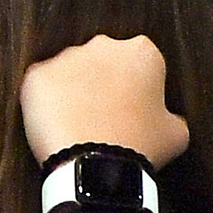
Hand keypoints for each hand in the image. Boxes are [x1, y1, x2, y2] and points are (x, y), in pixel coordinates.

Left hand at [20, 33, 188, 169]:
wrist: (97, 167)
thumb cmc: (141, 147)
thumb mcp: (176, 132)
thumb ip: (169, 113)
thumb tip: (163, 117)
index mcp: (142, 53)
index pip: (138, 62)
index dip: (135, 85)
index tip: (132, 106)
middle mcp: (103, 46)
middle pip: (100, 60)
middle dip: (100, 81)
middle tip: (101, 115)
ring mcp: (66, 59)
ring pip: (68, 72)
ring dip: (70, 91)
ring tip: (76, 124)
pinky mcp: (36, 76)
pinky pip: (40, 86)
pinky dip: (43, 102)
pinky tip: (53, 125)